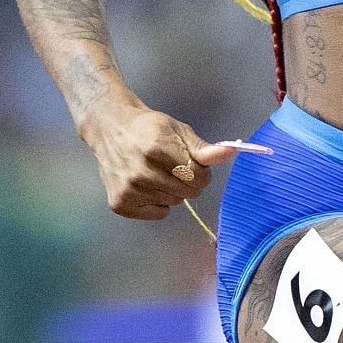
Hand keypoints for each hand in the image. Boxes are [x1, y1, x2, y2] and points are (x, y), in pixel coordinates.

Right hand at [79, 103, 239, 220]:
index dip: (202, 171)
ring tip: (158, 172)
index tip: (194, 163)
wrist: (111, 130)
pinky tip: (147, 185)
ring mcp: (129, 190)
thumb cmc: (150, 129)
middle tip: (176, 167)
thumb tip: (231, 152)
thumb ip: (204, 148)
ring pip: (175, 202)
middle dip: (190, 180)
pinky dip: (159, 202)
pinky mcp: (120, 204)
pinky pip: (159, 213)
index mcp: (157, 149)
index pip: (198, 175)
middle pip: (188, 191)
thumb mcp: (179, 131)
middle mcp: (140, 172)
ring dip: (174, 190)